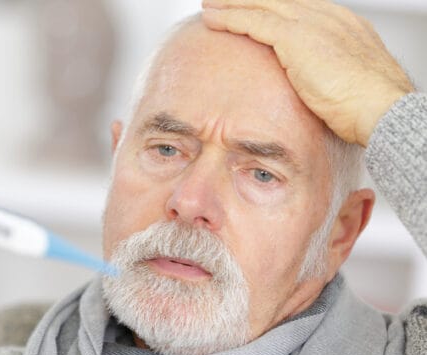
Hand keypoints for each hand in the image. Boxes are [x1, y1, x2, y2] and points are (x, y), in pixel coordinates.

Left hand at [201, 0, 414, 146]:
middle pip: (277, 0)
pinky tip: (212, 18)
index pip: (298, 6)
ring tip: (210, 5)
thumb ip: (328, 71)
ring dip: (232, 4)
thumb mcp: (348, 79)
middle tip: (225, 0)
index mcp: (341, 23)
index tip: (254, 7)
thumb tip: (313, 83)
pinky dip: (229, 18)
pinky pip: (253, 21)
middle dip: (249, 0)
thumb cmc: (369, 104)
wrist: (380, 107)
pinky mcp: (294, 37)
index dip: (272, 6)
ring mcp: (310, 23)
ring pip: (260, 5)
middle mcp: (326, 16)